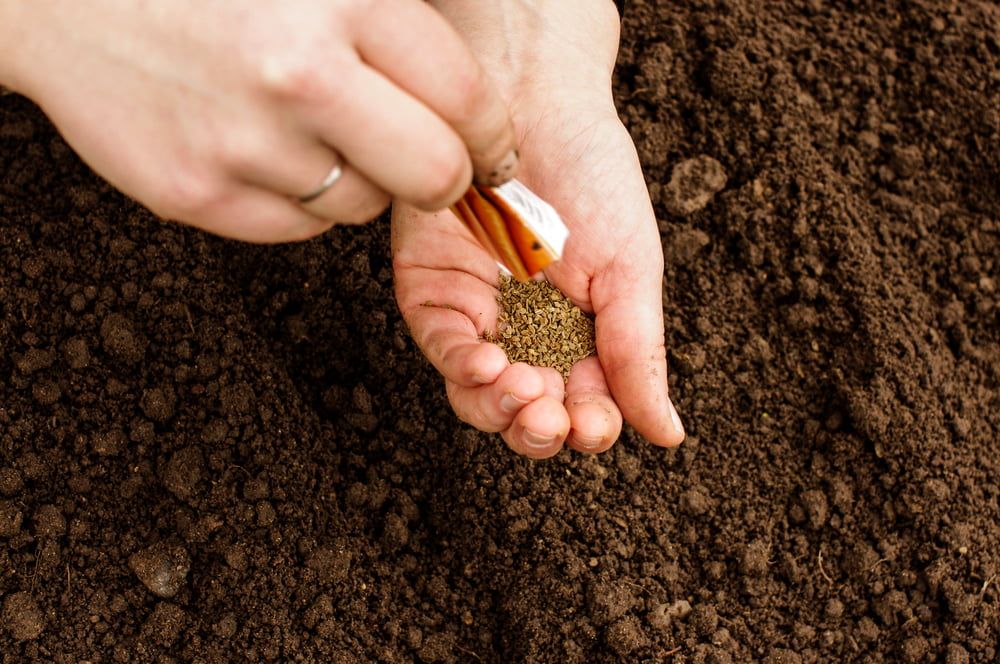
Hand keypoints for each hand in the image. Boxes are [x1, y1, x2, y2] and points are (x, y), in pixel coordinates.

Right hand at [0, 0, 516, 241]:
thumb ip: (394, 14)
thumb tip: (472, 97)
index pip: (466, 98)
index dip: (492, 137)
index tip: (492, 150)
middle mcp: (298, 73)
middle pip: (434, 175)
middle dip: (446, 178)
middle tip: (433, 166)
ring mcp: (244, 142)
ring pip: (363, 209)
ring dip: (361, 181)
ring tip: (313, 131)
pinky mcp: (199, 195)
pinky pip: (298, 229)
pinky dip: (299, 200)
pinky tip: (265, 150)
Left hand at [392, 1, 683, 457]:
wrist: (536, 102)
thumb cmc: (595, 177)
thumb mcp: (631, 271)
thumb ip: (639, 355)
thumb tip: (669, 436)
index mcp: (580, 336)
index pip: (582, 407)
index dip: (587, 428)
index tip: (595, 426)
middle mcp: (527, 334)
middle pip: (525, 413)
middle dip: (539, 429)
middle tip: (553, 416)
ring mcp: (477, 316)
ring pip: (479, 396)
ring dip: (501, 410)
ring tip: (526, 395)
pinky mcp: (432, 292)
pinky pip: (443, 349)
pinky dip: (464, 369)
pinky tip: (490, 366)